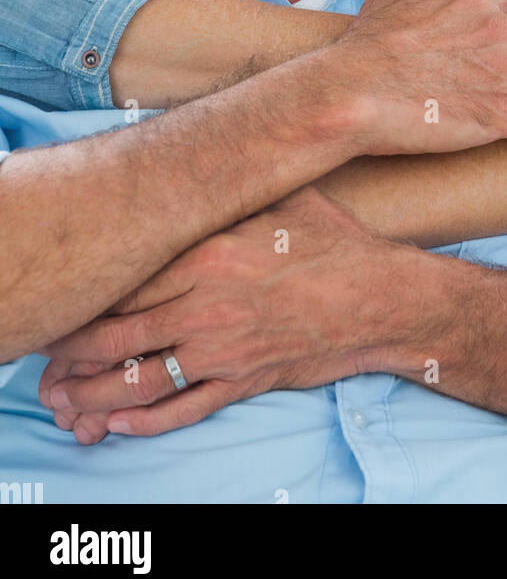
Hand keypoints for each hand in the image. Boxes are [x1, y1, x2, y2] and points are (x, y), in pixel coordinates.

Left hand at [38, 188, 413, 443]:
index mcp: (209, 257)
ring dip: (94, 395)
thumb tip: (209, 154)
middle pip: (116, 338)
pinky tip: (117, 423)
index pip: (126, 284)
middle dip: (73, 354)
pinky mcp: (242, 382)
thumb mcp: (283, 197)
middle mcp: (206, 309)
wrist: (383, 300)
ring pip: (138, 381)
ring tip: (67, 400)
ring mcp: (223, 352)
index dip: (87, 300)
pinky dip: (142, 421)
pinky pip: (181, 411)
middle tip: (50, 360)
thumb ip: (236, 186)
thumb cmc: (335, 243)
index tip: (67, 302)